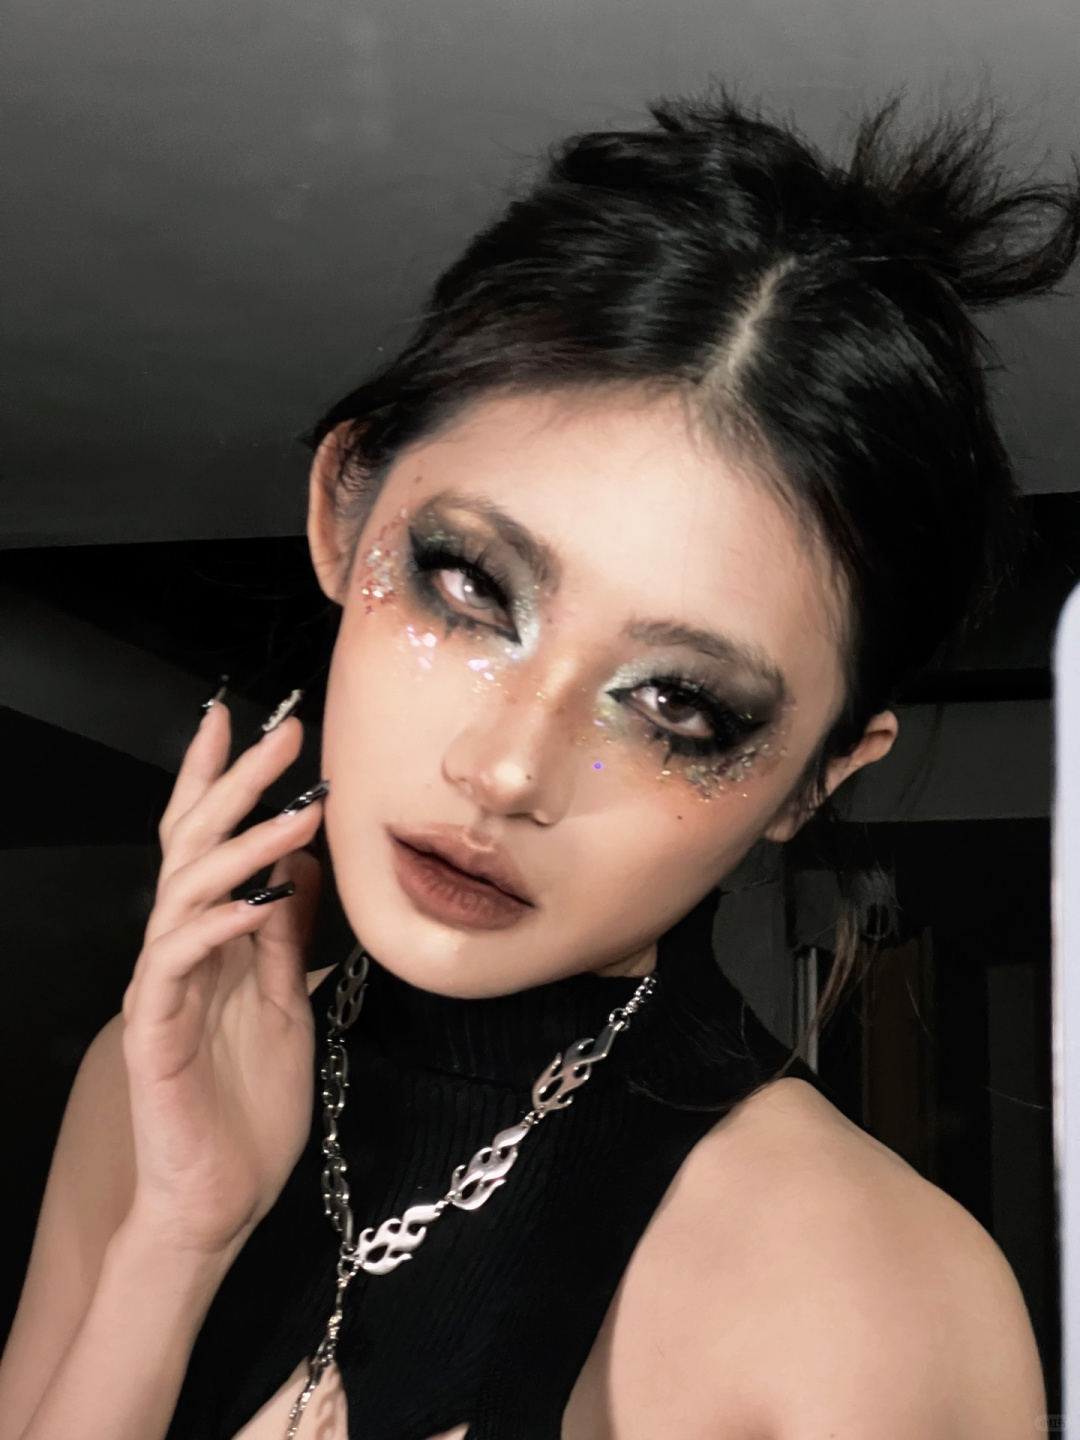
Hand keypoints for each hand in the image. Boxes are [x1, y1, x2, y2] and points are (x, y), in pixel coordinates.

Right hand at [120, 703, 323, 1259]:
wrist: (219, 1198)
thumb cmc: (249, 1106)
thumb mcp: (286, 1003)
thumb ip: (284, 937)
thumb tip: (298, 867)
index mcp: (213, 940)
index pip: (209, 844)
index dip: (220, 782)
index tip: (246, 722)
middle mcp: (181, 952)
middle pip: (193, 848)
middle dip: (234, 785)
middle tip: (281, 734)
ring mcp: (163, 988)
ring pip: (185, 893)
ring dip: (243, 847)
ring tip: (299, 813)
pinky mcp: (154, 1032)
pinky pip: (175, 964)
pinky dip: (215, 926)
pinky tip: (257, 903)